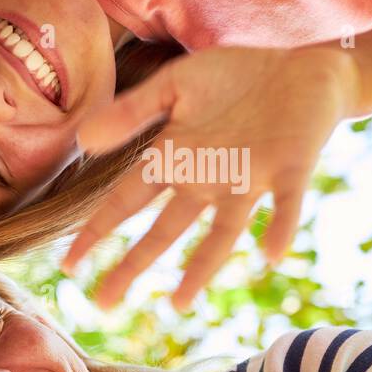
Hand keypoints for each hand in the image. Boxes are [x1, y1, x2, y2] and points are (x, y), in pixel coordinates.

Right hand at [64, 44, 360, 310]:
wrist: (302, 66)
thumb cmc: (234, 77)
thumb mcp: (174, 84)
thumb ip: (132, 111)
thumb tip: (82, 141)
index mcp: (174, 161)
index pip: (125, 202)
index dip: (96, 232)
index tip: (69, 266)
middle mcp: (206, 182)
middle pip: (163, 231)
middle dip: (133, 266)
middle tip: (104, 304)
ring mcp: (248, 180)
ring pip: (222, 232)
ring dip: (201, 267)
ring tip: (180, 304)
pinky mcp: (291, 169)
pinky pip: (286, 203)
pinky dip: (279, 228)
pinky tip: (270, 254)